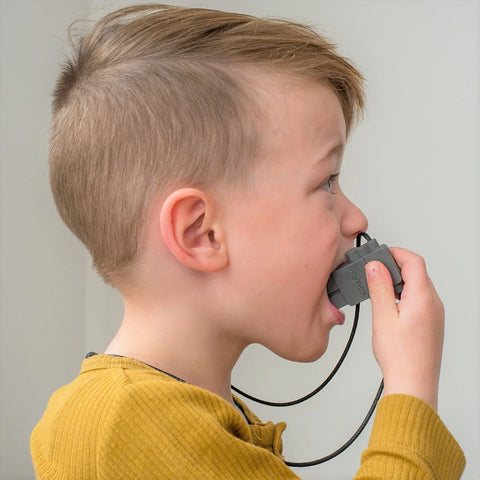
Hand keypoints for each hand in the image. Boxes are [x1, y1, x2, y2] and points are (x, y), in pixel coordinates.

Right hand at [365, 248, 443, 410]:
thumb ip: (379, 287)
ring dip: (399, 281)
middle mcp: (434, 304)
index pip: (414, 261)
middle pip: (417, 272)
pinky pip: (419, 299)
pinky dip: (404, 295)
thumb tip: (375, 266)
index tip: (380, 253)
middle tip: (374, 270)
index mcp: (423, 298)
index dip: (396, 252)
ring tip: (378, 289)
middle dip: (395, 266)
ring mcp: (435, 314)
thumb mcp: (383, 317)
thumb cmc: (400, 357)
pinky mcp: (431, 323)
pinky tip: (389, 306)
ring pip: (418, 286)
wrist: (414, 385)